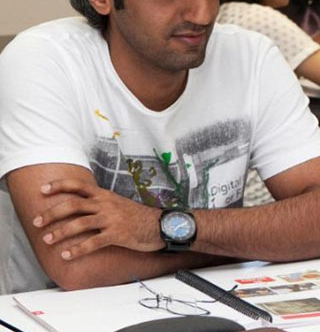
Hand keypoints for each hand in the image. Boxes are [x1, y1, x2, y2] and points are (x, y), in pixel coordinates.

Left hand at [32, 179, 162, 259]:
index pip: (78, 186)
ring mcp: (112, 219)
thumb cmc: (137, 216)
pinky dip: (77, 249)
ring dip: (60, 232)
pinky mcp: (118, 235)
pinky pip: (93, 243)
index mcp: (104, 195)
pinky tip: (66, 255)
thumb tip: (77, 205)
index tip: (42, 189)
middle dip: (51, 213)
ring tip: (47, 239)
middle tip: (36, 222)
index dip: (59, 186)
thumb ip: (98, 203)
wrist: (161, 225)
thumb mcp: (117, 203)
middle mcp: (106, 205)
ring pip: (80, 223)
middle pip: (73, 205)